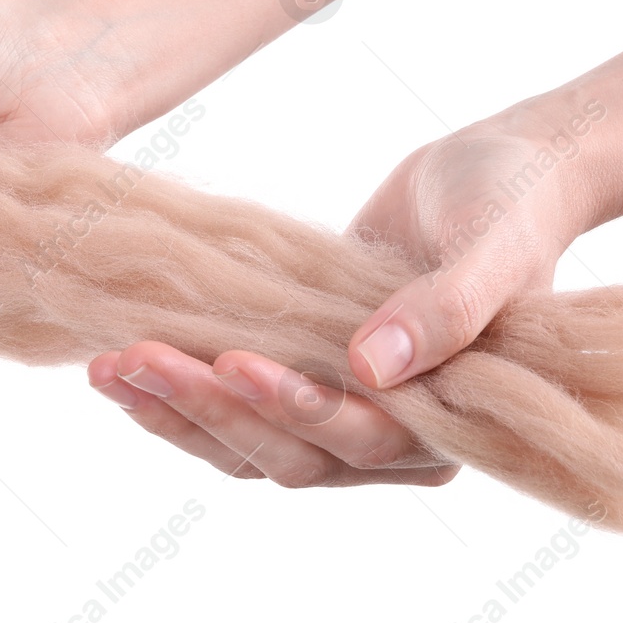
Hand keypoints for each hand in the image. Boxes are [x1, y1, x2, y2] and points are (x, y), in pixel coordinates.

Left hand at [88, 112, 598, 486]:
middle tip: (136, 359)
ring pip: (247, 440)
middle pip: (286, 453)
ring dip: (177, 409)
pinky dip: (181, 386)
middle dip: (208, 410)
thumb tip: (375, 367)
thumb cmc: (515, 207)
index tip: (233, 362)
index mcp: (450, 421)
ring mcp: (340, 406)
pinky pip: (234, 403)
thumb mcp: (495, 248)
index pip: (358, 440)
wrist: (502, 169)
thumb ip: (448, 308)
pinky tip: (122, 361)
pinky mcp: (304, 371)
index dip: (294, 410)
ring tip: (107, 367)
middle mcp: (392, 433)